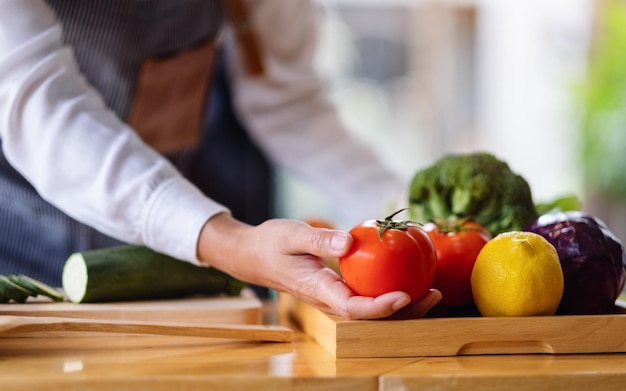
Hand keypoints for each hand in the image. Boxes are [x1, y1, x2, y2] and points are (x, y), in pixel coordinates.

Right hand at [197, 213, 440, 319]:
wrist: (252, 255)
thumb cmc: (270, 244)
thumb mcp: (291, 234)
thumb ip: (320, 239)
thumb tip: (350, 241)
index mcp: (319, 290)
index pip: (354, 308)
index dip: (382, 308)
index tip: (406, 295)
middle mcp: (330, 299)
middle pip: (372, 317)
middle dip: (406, 312)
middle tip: (435, 293)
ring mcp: (335, 296)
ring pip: (372, 309)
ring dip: (404, 304)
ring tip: (433, 288)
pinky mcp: (338, 288)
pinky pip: (367, 294)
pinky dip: (390, 289)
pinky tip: (408, 273)